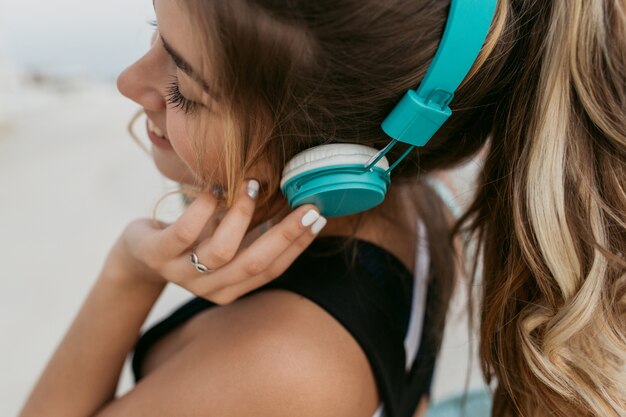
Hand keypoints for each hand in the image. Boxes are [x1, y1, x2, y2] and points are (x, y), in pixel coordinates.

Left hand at [101, 179, 327, 303]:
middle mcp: (209, 288)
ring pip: (221, 252)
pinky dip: (203, 209)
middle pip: (254, 264)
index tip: (319, 217)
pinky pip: (184, 234)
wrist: (139, 254)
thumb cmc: (193, 240)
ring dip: (241, 215)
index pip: (271, 269)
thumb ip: (255, 231)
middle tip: (307, 205)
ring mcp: (181, 274)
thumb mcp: (226, 239)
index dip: (297, 244)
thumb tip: (296, 204)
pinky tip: (214, 189)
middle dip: (285, 234)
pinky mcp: (156, 254)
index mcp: (231, 288)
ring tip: (250, 185)